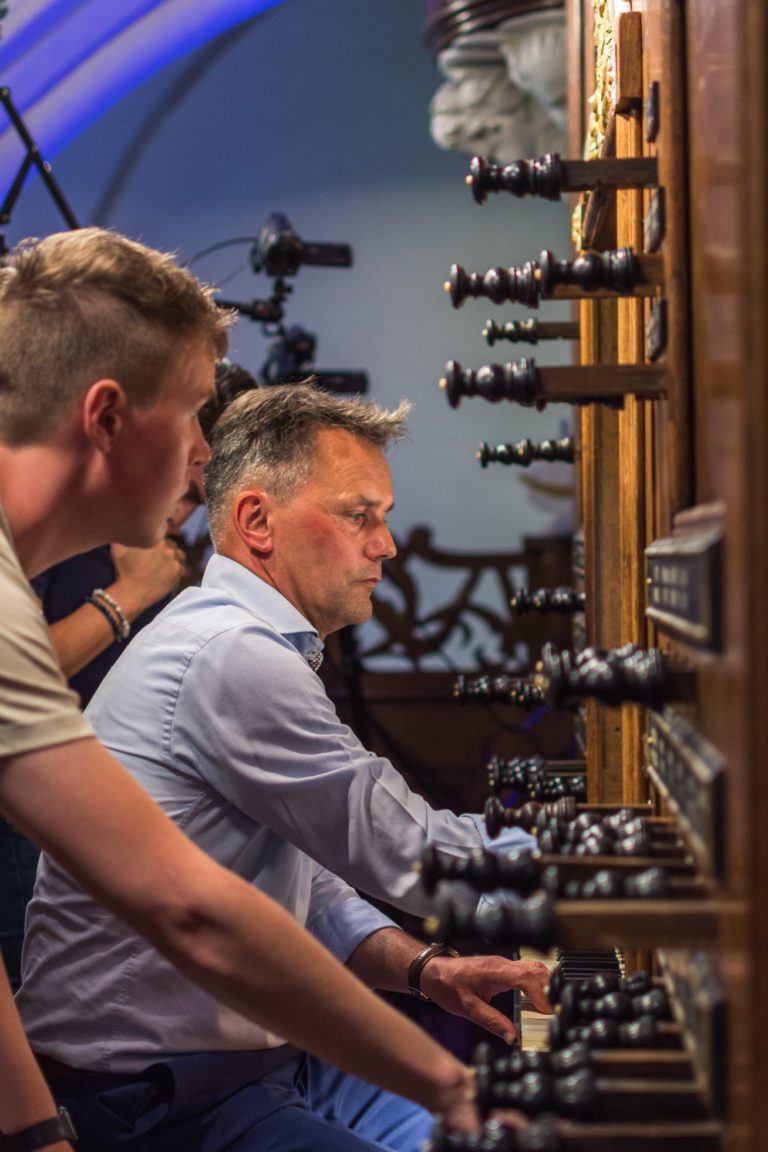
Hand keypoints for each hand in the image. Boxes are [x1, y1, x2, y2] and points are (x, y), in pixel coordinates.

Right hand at [110, 538, 185, 616]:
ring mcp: (173, 560)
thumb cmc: (123, 570)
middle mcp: (167, 548)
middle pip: (173, 545)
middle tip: (159, 559)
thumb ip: (123, 535)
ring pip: (179, 556)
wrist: (130, 592)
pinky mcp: (177, 573)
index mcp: (155, 539)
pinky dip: (177, 571)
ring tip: (165, 566)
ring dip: (174, 559)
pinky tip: (167, 575)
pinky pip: (182, 569)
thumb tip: (123, 529)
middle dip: (167, 550)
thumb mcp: (118, 548)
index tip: (155, 547)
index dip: (160, 540)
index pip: (164, 534)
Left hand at [420, 954, 551, 1044]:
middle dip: (550, 988)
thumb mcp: (468, 1009)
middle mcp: (502, 964)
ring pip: (533, 968)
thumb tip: (512, 1037)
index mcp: (495, 971)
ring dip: (545, 984)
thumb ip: (492, 1022)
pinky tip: (539, 1000)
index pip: (526, 977)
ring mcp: (503, 964)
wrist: (433, 971)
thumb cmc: (448, 986)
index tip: (549, 1012)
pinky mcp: (502, 969)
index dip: (541, 994)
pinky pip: (525, 972)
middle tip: (558, 1010)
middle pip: (535, 969)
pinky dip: (536, 984)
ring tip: (553, 1006)